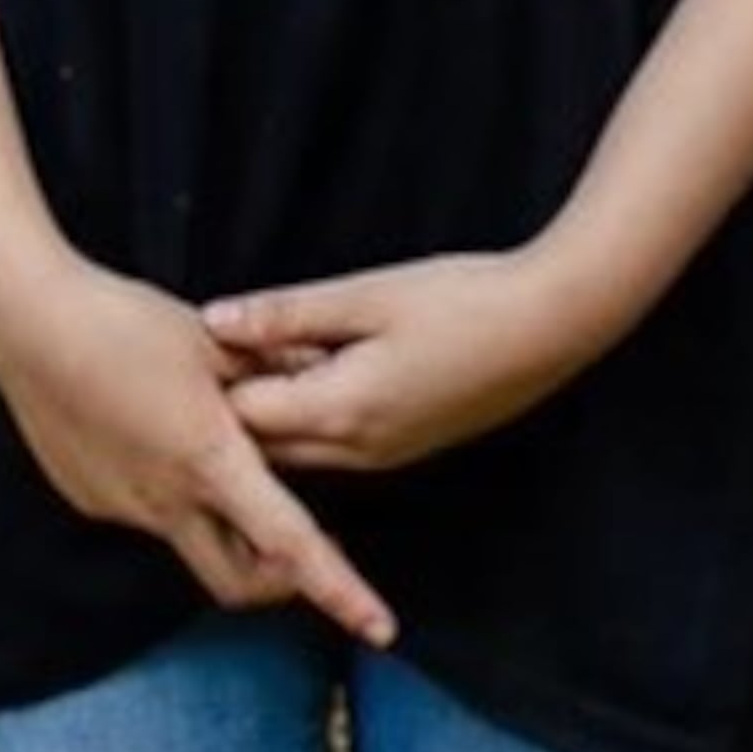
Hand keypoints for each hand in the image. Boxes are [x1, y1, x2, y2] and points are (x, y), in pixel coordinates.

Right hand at [0, 249, 395, 640]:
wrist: (28, 326)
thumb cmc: (125, 322)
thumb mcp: (213, 338)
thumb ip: (272, 368)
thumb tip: (324, 374)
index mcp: (209, 461)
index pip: (290, 543)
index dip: (339, 589)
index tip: (380, 627)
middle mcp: (168, 501)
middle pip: (241, 580)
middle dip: (282, 582)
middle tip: (312, 549)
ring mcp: (125, 507)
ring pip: (194, 544)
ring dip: (228, 529)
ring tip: (233, 464)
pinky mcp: (93, 498)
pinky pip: (149, 512)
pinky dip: (175, 492)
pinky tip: (161, 434)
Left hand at [209, 248, 601, 474]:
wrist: (548, 329)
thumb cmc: (461, 301)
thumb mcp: (367, 295)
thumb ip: (287, 313)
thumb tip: (213, 320)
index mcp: (338, 410)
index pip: (243, 417)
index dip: (219, 378)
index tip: (204, 338)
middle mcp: (355, 450)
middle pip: (266, 445)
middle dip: (239, 405)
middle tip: (225, 349)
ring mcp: (384, 456)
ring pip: (302, 448)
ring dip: (280, 409)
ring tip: (268, 352)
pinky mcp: (406, 447)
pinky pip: (338, 444)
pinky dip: (316, 413)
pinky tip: (322, 366)